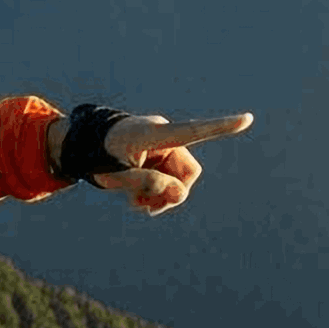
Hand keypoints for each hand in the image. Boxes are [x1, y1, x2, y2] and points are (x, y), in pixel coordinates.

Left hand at [74, 111, 254, 213]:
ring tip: (138, 204)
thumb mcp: (117, 176)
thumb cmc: (96, 157)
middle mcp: (163, 136)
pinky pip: (170, 176)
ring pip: (179, 178)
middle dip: (173, 193)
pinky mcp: (159, 154)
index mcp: (154, 134)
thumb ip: (147, 185)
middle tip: (148, 209)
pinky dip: (158, 190)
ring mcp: (162, 145)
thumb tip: (180, 194)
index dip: (221, 127)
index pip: (192, 131)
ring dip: (163, 195)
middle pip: (187, 172)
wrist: (81, 145)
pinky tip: (139, 200)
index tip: (247, 118)